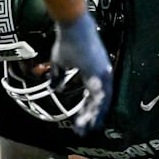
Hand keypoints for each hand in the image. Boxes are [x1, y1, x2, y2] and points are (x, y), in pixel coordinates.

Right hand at [52, 12, 112, 135]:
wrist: (72, 26)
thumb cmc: (67, 41)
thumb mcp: (61, 62)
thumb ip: (59, 76)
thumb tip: (54, 88)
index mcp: (95, 75)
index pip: (94, 97)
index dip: (88, 110)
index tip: (81, 123)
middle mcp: (103, 76)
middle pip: (100, 102)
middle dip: (91, 117)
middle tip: (84, 132)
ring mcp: (103, 74)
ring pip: (102, 101)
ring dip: (94, 115)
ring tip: (86, 128)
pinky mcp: (101, 72)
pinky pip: (101, 94)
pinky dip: (97, 107)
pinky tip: (91, 117)